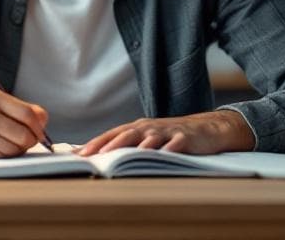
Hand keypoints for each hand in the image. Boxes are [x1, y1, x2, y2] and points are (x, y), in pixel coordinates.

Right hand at [0, 89, 48, 157]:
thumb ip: (21, 109)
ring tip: (8, 144)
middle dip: (30, 141)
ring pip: (15, 149)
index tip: (41, 133)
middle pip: (24, 134)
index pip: (28, 114)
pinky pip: (3, 158)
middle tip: (26, 142)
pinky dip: (5, 156)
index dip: (39, 126)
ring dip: (17, 150)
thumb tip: (44, 119)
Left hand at [77, 110, 254, 155]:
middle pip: (126, 134)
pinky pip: (175, 143)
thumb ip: (127, 145)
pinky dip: (168, 149)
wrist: (207, 129)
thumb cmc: (172, 137)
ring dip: (135, 146)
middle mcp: (149, 127)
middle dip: (108, 144)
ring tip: (122, 154)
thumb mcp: (148, 139)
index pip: (112, 135)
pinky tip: (163, 155)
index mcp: (137, 128)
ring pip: (149, 138)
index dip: (95, 143)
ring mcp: (167, 131)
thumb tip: (100, 156)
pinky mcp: (185, 137)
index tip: (78, 154)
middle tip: (93, 154)